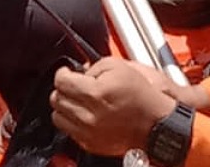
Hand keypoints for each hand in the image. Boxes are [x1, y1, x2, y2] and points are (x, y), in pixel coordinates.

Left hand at [51, 58, 176, 156]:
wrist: (154, 123)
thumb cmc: (140, 95)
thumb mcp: (119, 66)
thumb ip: (94, 65)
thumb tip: (79, 71)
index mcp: (95, 93)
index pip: (61, 82)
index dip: (62, 73)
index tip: (67, 72)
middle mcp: (88, 116)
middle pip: (56, 99)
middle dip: (63, 89)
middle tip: (74, 84)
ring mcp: (88, 133)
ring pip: (58, 117)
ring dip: (65, 106)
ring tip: (78, 99)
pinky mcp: (90, 144)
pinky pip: (69, 131)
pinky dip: (72, 121)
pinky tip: (84, 113)